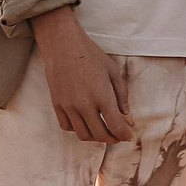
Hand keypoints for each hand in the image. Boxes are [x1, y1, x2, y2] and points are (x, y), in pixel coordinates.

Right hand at [32, 5, 132, 143]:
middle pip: (100, 135)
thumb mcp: (113, 71)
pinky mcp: (57, 105)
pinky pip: (67, 126)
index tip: (129, 136)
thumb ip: (121, 94)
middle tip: (118, 136)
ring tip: (102, 132)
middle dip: (112, 139)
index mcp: (102, 96)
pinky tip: (85, 123)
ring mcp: (69, 106)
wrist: (63, 46)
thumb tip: (125, 113)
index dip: (124, 135)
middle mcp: (85, 105)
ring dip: (95, 137)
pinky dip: (78, 129)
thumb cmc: (91, 55)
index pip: (116, 125)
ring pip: (83, 135)